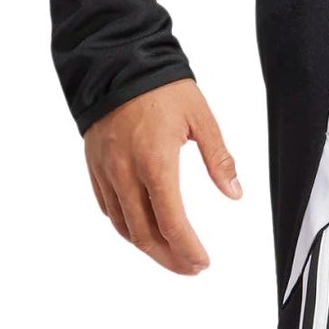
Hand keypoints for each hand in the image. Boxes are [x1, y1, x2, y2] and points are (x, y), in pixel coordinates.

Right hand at [84, 79, 241, 274]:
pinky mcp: (94, 166)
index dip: (188, 250)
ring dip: (147, 248)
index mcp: (155, 163)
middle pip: (145, 235)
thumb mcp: (201, 118)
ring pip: (124, 227)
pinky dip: (126, 227)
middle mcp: (125, 173)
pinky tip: (143, 232)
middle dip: (170, 258)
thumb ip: (219, 159)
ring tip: (170, 257)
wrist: (114, 59)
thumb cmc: (160, 85)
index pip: (172, 223)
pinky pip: (108, 208)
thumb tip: (235, 192)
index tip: (203, 262)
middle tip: (191, 268)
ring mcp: (106, 171)